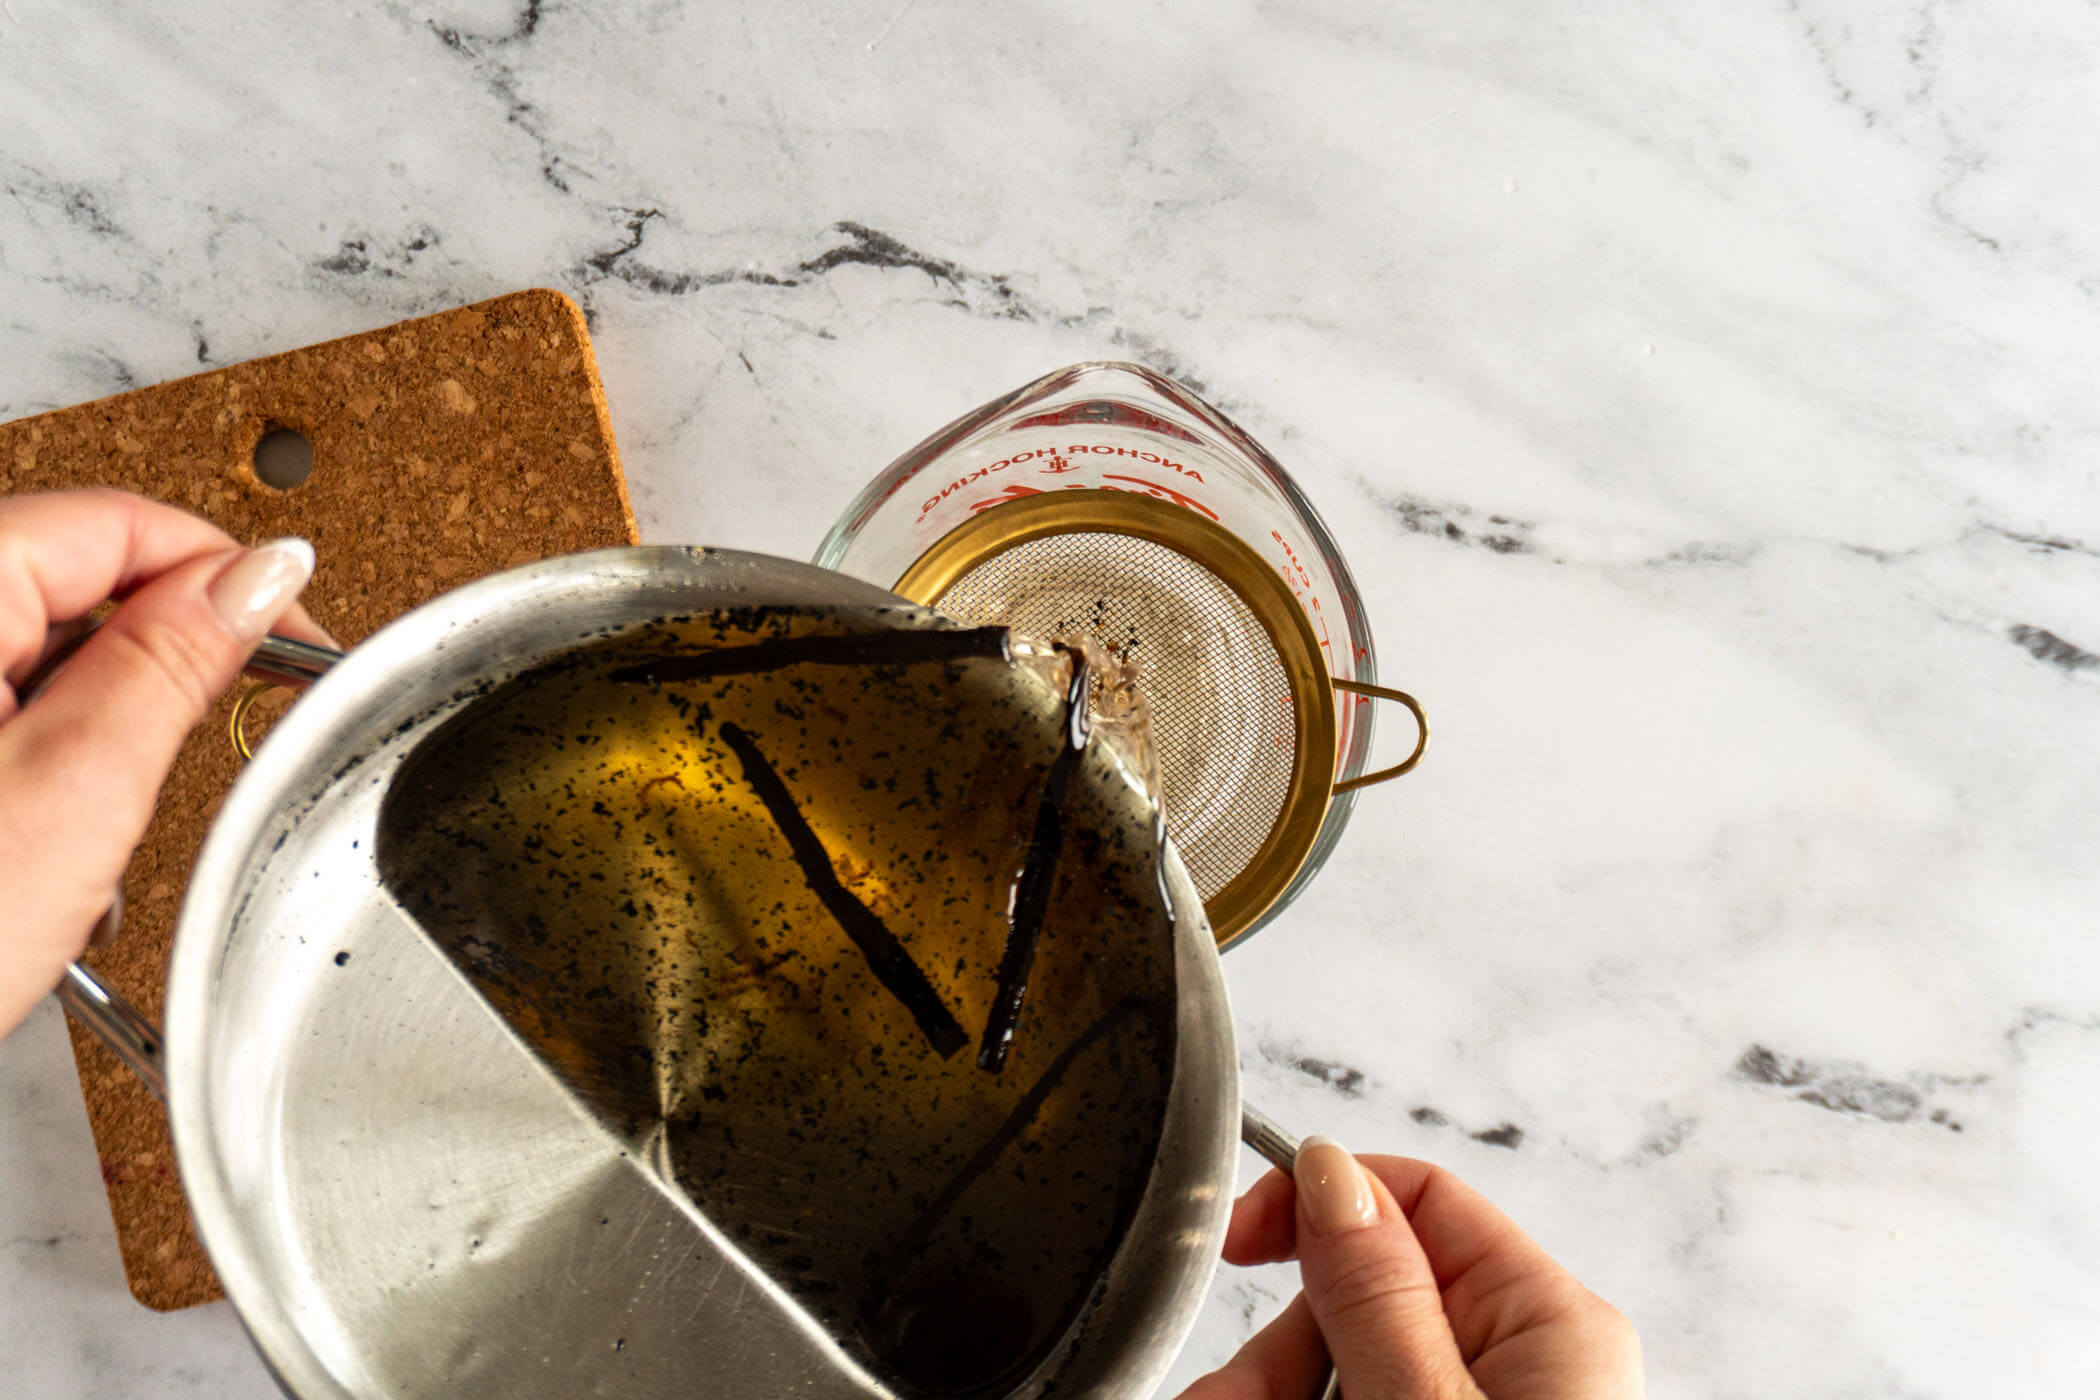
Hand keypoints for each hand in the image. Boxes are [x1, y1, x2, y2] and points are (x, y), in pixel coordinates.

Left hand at [0, 489, 322, 1038]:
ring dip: (88, 734)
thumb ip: (174, 660)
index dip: (230, 578)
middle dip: (155, 668)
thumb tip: (255, 575)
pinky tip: (22, 853)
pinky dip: (26, 771)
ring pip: (30, 656)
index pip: (124, 522)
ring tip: (82, 838)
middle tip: (200, 752)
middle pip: (76, 581)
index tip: (295, 640)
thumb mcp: (76, 790)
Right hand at [1181, 1143, 1641, 1399]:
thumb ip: (1377, 1295)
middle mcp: (1522, 1363)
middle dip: (1277, 1345)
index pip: (1417, 1198)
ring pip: (1340, 1361)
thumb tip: (1330, 1172)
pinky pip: (1350, 1399)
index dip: (1314, 1204)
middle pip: (1358, 1294)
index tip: (1232, 1239)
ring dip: (1265, 1385)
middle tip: (1225, 1398)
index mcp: (1550, 1323)